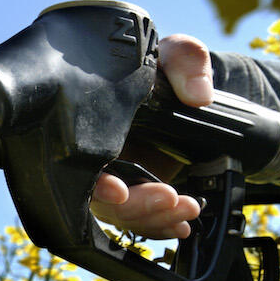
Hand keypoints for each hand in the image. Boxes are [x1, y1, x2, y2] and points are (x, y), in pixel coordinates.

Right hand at [90, 35, 213, 238]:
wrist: (180, 88)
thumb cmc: (166, 67)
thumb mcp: (178, 54)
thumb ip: (188, 62)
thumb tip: (199, 94)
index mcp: (93, 124)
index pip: (80, 163)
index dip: (96, 184)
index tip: (120, 190)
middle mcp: (97, 155)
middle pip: (101, 199)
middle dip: (135, 207)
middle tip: (170, 197)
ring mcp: (116, 176)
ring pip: (121, 215)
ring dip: (154, 218)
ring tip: (189, 207)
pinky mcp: (136, 190)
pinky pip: (139, 219)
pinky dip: (160, 226)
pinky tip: (181, 225)